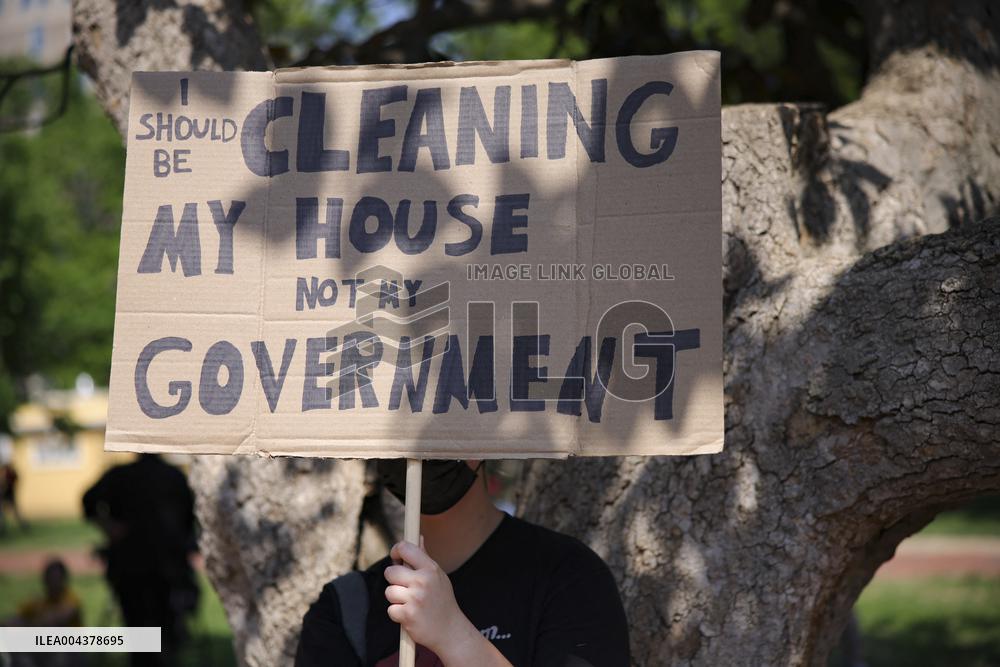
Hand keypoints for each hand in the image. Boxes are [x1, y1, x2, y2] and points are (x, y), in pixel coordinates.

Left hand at [384, 540, 472, 654]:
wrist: (450, 630)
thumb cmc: (442, 600)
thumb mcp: (438, 576)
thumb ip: (424, 557)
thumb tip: (418, 535)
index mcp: (430, 568)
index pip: (405, 548)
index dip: (396, 551)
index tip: (396, 557)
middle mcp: (423, 581)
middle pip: (390, 572)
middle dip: (394, 580)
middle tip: (404, 586)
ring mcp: (415, 598)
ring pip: (389, 592)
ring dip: (396, 599)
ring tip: (410, 603)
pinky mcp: (408, 615)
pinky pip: (390, 609)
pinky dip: (397, 614)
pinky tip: (410, 615)